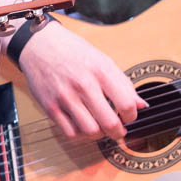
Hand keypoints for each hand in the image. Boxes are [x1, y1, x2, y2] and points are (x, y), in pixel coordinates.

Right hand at [17, 18, 145, 139]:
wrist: (40, 45)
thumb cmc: (73, 52)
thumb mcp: (103, 61)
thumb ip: (123, 83)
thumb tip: (140, 105)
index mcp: (100, 71)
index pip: (126, 104)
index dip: (132, 116)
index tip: (129, 117)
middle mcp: (83, 84)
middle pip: (109, 123)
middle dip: (119, 132)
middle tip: (118, 131)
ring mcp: (65, 97)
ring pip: (90, 132)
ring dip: (99, 135)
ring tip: (100, 128)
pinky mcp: (51, 107)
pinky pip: (70, 133)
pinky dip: (81, 136)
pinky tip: (83, 126)